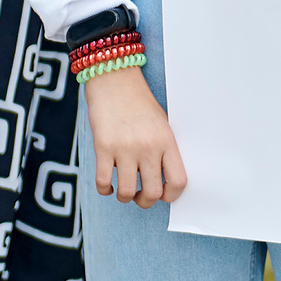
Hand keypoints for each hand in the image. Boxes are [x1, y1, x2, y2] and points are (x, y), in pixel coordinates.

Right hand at [84, 66, 186, 207]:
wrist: (115, 80)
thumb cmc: (140, 103)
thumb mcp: (162, 123)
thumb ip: (164, 150)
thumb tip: (165, 181)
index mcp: (167, 141)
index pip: (178, 181)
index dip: (171, 195)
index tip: (163, 194)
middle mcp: (148, 147)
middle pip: (152, 193)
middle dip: (145, 201)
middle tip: (140, 195)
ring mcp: (125, 148)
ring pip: (127, 193)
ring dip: (125, 197)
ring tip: (124, 189)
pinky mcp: (103, 148)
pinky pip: (103, 183)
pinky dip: (105, 190)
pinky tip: (107, 184)